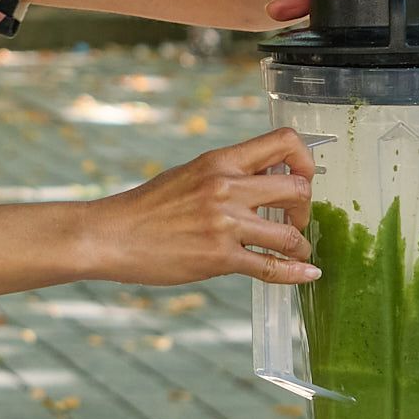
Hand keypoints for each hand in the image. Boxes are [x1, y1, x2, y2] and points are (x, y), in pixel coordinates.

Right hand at [85, 129, 318, 286]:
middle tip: (296, 220)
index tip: (302, 178)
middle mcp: (226, 187)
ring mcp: (225, 223)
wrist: (111, 236)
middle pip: (297, 188)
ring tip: (297, 253)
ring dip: (301, 246)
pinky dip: (295, 274)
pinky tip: (306, 276)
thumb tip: (263, 177)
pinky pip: (270, 267)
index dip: (305, 160)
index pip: (284, 141)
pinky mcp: (219, 257)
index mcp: (220, 161)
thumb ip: (226, 173)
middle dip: (305, 207)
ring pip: (289, 234)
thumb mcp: (189, 174)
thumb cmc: (146, 208)